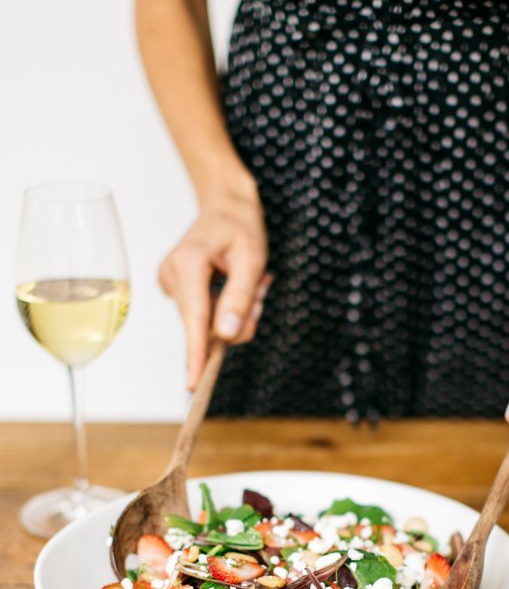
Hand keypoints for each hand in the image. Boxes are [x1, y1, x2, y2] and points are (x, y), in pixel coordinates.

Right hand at [158, 184, 269, 388]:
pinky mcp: (174, 288)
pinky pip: (203, 315)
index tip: (193, 382)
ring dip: (232, 312)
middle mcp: (172, 274)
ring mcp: (169, 282)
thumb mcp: (252, 260)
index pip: (194, 318)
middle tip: (259, 288)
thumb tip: (226, 336)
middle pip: (205, 325)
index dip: (196, 353)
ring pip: (206, 323)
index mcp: (189, 263)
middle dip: (237, 318)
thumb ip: (240, 298)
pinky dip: (222, 308)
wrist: (224, 206)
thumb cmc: (240, 227)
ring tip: (248, 281)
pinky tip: (230, 284)